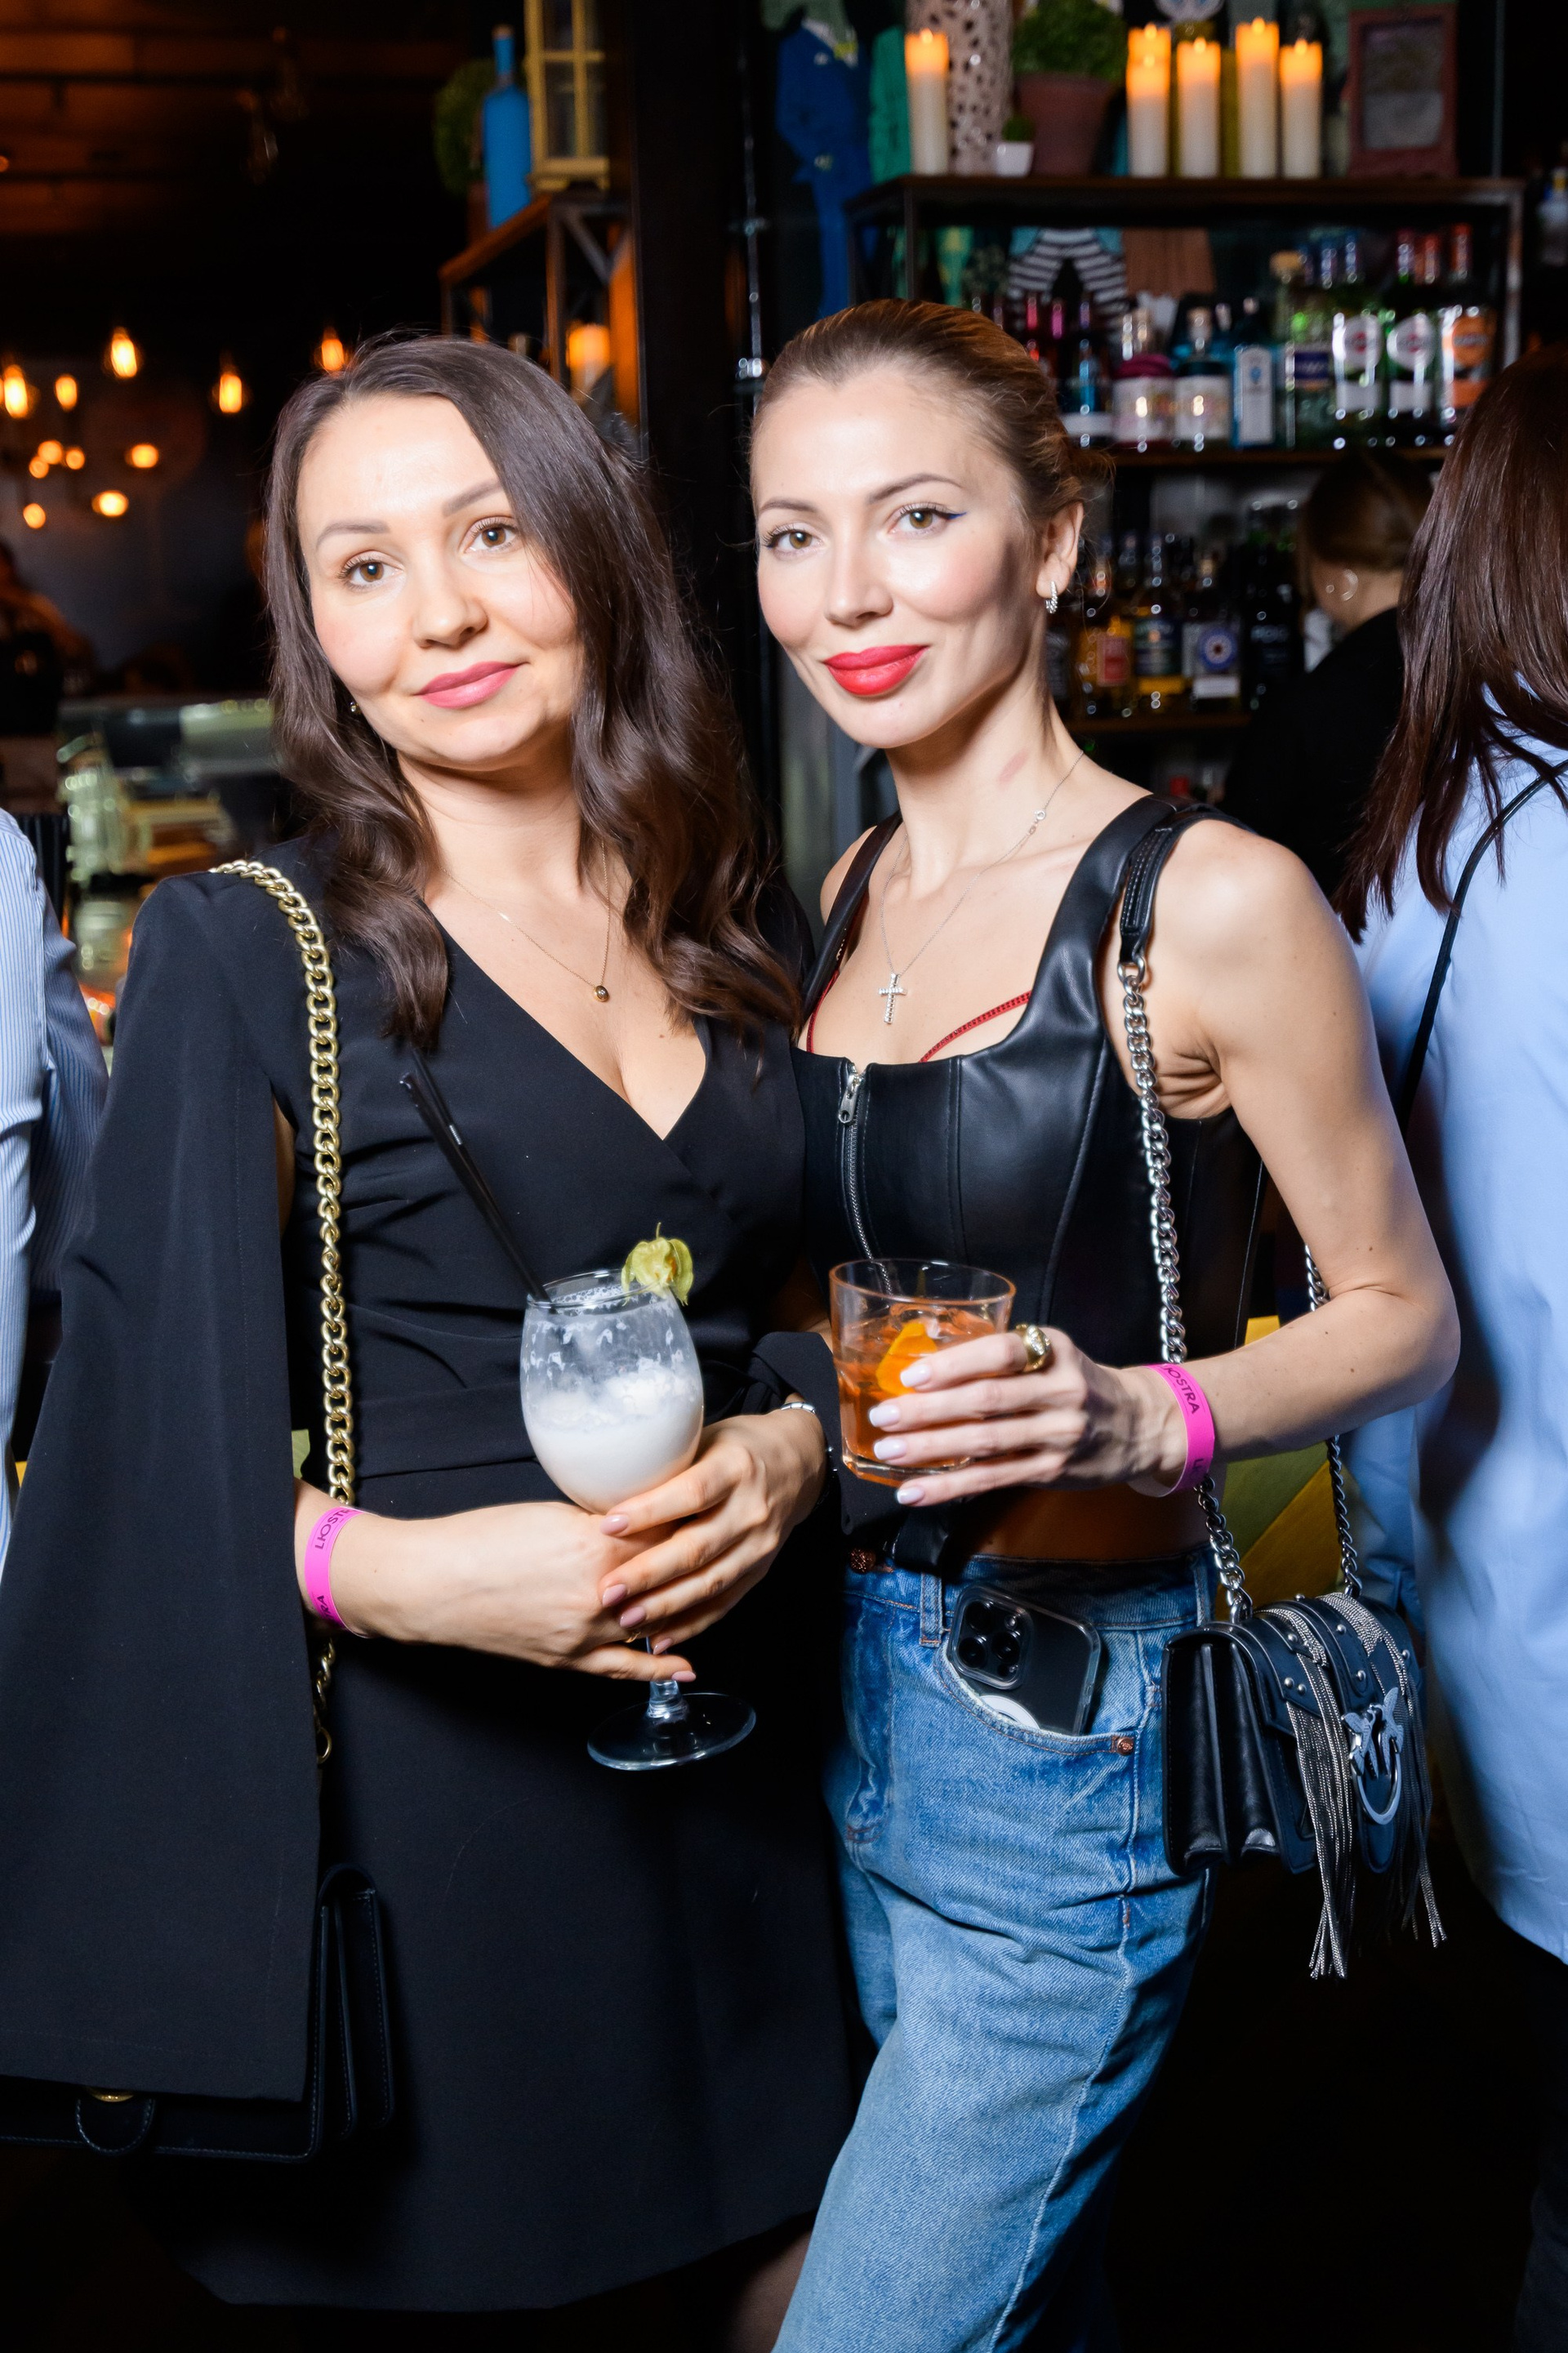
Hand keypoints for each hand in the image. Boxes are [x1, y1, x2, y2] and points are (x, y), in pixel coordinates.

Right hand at [300, 1490, 696, 1681]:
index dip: (693, 1521)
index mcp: (594, 1547)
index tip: (716, 1509)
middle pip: (667, 1578)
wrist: (431, 1585)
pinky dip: (659, 1668)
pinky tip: (688, 1664)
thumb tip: (637, 1521)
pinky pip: (624, 1668)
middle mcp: (598, 1594)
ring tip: (716, 1593)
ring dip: (685, 1609)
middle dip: (698, 1561)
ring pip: (654, 1621)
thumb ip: (599, 1521)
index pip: (665, 1533)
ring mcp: (585, 1633)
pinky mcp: (569, 1659)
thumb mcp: (548, 1514)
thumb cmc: (480, 1540)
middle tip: (726, 1545)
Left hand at [593, 1407, 828, 1650]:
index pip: (691, 1493)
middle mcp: (751, 1509)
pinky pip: (725, 1603)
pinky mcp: (760, 1570)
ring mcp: (760, 1545)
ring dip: (666, 1606)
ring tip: (626, 1620)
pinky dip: (693, 1623)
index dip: (649, 1511)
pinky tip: (662, 1637)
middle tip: (608, 1592)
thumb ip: (668, 1465)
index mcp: (735, 1467)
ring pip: (710, 1582)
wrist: (798, 1462)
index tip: (607, 1526)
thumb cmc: (738, 1446)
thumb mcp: (706, 1438)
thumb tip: (606, 1487)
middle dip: (649, 1574)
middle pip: (698, 1547)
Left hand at [859, 1327, 1187, 1508]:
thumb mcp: (1052, 1354)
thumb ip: (1001, 1357)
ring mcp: (1059, 1434)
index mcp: (1054, 1350)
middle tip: (884, 1416)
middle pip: (987, 1400)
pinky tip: (915, 1492)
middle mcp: (1061, 1390)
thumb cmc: (1078, 1382)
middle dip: (930, 1410)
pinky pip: (993, 1480)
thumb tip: (924, 1363)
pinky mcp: (1052, 1471)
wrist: (1139, 1424)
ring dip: (932, 1449)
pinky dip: (950, 1487)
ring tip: (889, 1452)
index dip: (954, 1364)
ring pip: (986, 1443)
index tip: (912, 1375)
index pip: (1000, 1353)